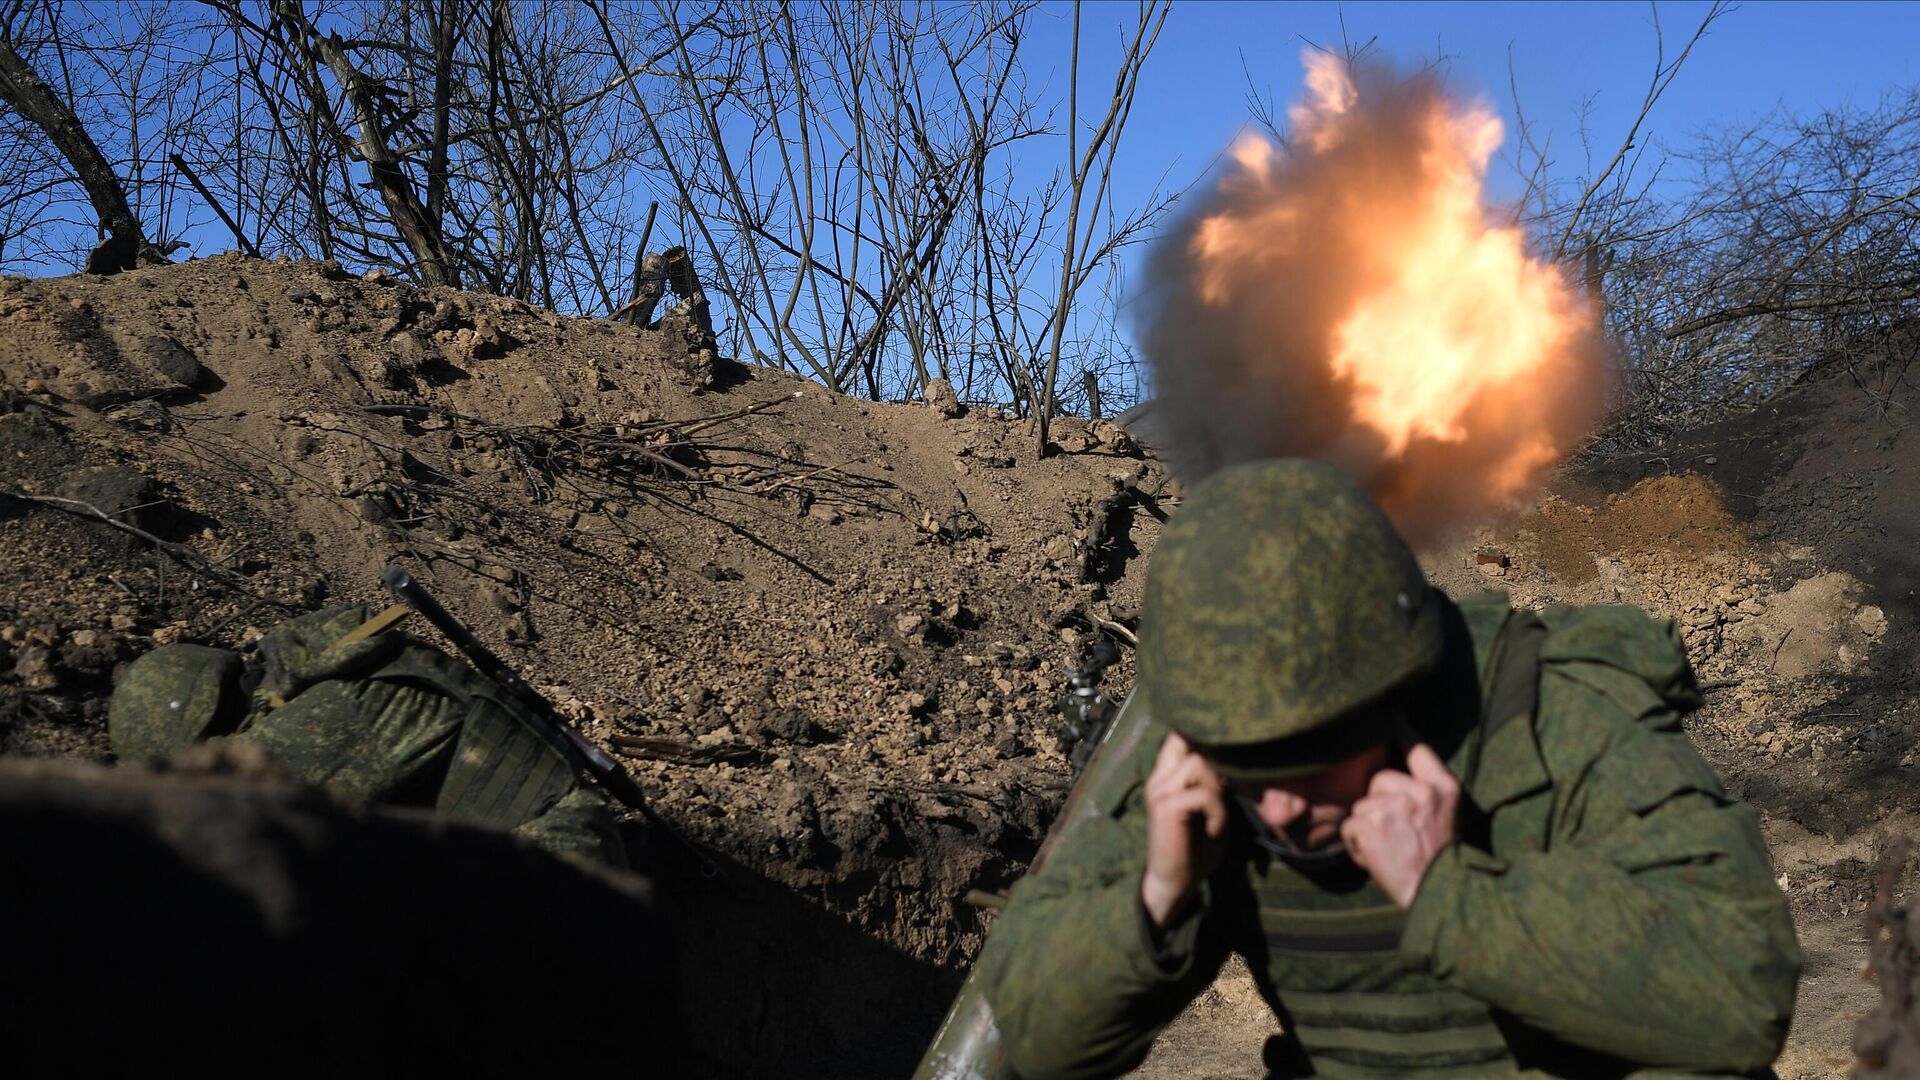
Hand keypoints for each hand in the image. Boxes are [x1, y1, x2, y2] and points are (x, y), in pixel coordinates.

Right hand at [1140, 733, 1229, 927]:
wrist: (1173, 883)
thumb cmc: (1196, 849)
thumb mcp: (1213, 810)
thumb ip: (1219, 785)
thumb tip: (1242, 763)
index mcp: (1167, 775)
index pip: (1180, 735)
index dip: (1207, 740)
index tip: (1230, 762)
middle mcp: (1160, 777)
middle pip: (1187, 739)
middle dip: (1216, 759)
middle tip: (1228, 788)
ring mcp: (1160, 790)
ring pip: (1199, 763)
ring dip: (1219, 788)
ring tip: (1219, 815)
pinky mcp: (1166, 808)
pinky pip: (1203, 794)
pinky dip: (1217, 811)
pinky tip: (1214, 829)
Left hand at [1340, 742, 1458, 907]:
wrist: (1442, 894)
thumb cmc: (1440, 861)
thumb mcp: (1446, 817)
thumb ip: (1426, 793)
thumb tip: (1390, 774)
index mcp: (1443, 788)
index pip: (1418, 748)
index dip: (1402, 730)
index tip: (1390, 712)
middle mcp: (1421, 792)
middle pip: (1378, 780)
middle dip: (1378, 804)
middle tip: (1397, 834)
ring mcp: (1395, 806)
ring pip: (1362, 806)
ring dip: (1367, 829)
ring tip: (1390, 849)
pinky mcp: (1372, 824)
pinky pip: (1350, 827)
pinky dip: (1356, 846)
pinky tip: (1378, 858)